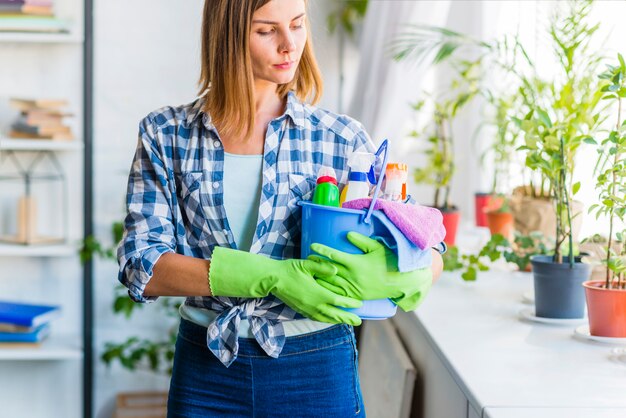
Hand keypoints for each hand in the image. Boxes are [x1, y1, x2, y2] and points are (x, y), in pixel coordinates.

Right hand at [209, 247, 362, 324]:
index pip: (337, 301)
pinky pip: (316, 318)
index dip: (349, 303)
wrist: (273, 279)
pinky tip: (329, 319)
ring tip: (347, 322)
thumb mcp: (307, 264)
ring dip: (337, 321)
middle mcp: (313, 304)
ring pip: (325, 318)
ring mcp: (307, 309)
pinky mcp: (301, 311)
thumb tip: (336, 269)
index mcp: (317, 293)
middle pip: (334, 314)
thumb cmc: (290, 269)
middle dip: (347, 318)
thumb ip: (323, 267)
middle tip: (359, 322)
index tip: (359, 304)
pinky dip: (326, 320)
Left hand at [308, 232, 432, 310]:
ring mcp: (354, 288)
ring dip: (319, 278)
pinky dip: (329, 291)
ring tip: (309, 273)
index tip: (312, 245)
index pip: (335, 255)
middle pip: (329, 270)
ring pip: (332, 284)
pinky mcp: (356, 296)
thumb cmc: (389, 261)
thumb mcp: (377, 248)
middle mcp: (353, 276)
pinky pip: (339, 294)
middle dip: (316, 264)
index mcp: (356, 263)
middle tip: (306, 259)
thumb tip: (347, 234)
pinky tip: (321, 288)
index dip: (322, 250)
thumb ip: (361, 241)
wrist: (400, 282)